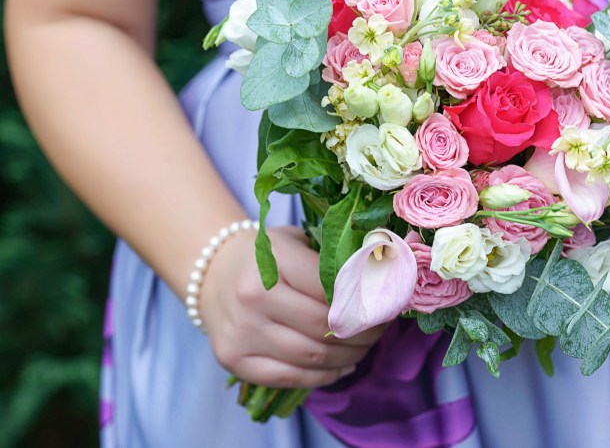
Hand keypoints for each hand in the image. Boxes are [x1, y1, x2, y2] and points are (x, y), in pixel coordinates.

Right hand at [200, 225, 385, 387]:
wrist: (212, 272)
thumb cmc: (267, 256)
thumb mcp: (297, 241)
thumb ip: (334, 258)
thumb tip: (384, 279)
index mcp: (273, 262)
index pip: (333, 289)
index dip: (367, 299)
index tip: (387, 302)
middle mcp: (253, 298)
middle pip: (325, 326)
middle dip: (363, 331)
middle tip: (380, 327)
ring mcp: (241, 332)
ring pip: (312, 356)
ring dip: (349, 355)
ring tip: (364, 345)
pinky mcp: (234, 359)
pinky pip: (290, 377)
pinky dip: (324, 375)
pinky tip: (342, 364)